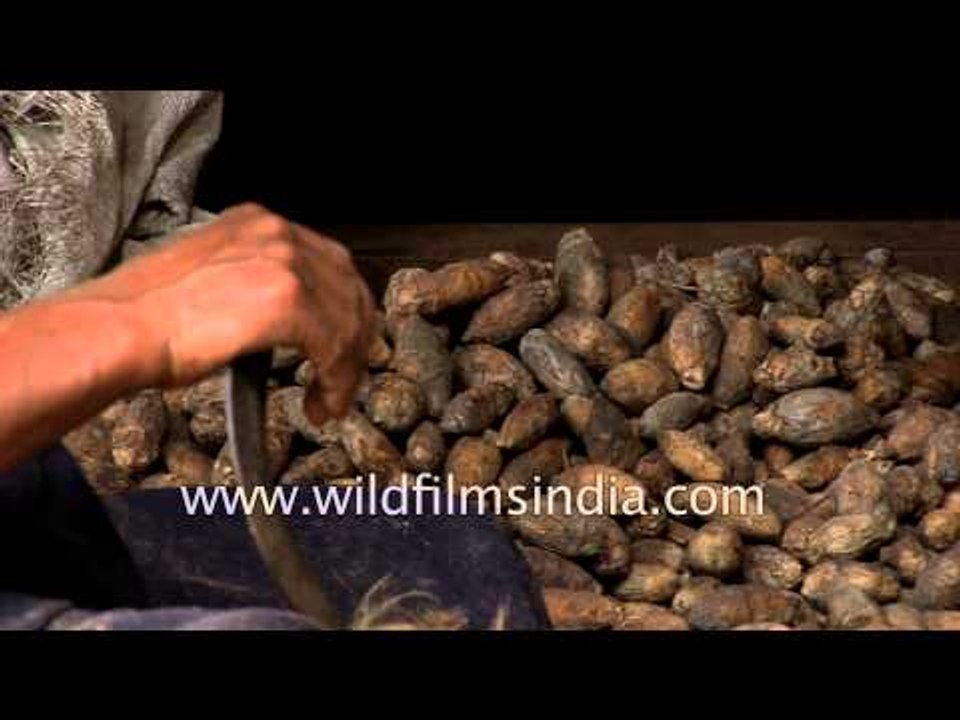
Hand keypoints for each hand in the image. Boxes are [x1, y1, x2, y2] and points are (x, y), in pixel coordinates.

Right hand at [77, 204, 374, 424]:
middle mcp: (277, 232)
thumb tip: (291, 321)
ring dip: (347, 369)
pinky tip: (322, 404)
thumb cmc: (146, 318)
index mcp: (258, 222)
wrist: (117, 329)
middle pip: (349, 287)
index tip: (346, 344)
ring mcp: (284, 262)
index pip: (329, 263)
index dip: (346, 309)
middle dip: (356, 338)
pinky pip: (335, 345)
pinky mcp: (287, 300)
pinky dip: (337, 381)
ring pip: (348, 321)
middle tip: (347, 378)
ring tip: (330, 402)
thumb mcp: (212, 279)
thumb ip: (256, 284)